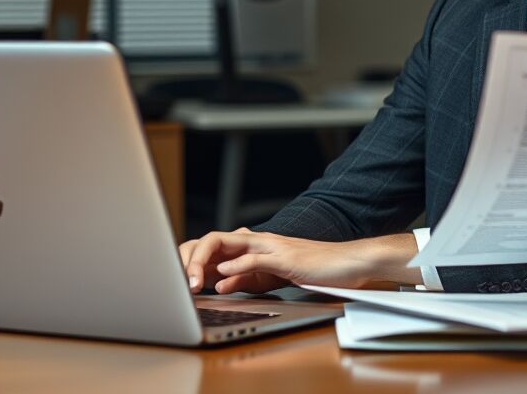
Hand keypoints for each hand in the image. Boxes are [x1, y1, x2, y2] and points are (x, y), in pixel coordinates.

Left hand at [177, 229, 419, 293]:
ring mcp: (273, 246)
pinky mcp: (286, 258)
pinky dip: (237, 267)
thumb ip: (246, 279)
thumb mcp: (273, 276)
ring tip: (190, 281)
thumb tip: (219, 285)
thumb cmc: (315, 269)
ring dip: (205, 262)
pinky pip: (256, 259)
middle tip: (177, 280)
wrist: (350, 263)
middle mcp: (260, 240)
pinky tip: (223, 279)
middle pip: (214, 239)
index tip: (176, 276)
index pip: (215, 244)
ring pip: (228, 244)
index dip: (192, 257)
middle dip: (190, 257)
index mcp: (255, 244)